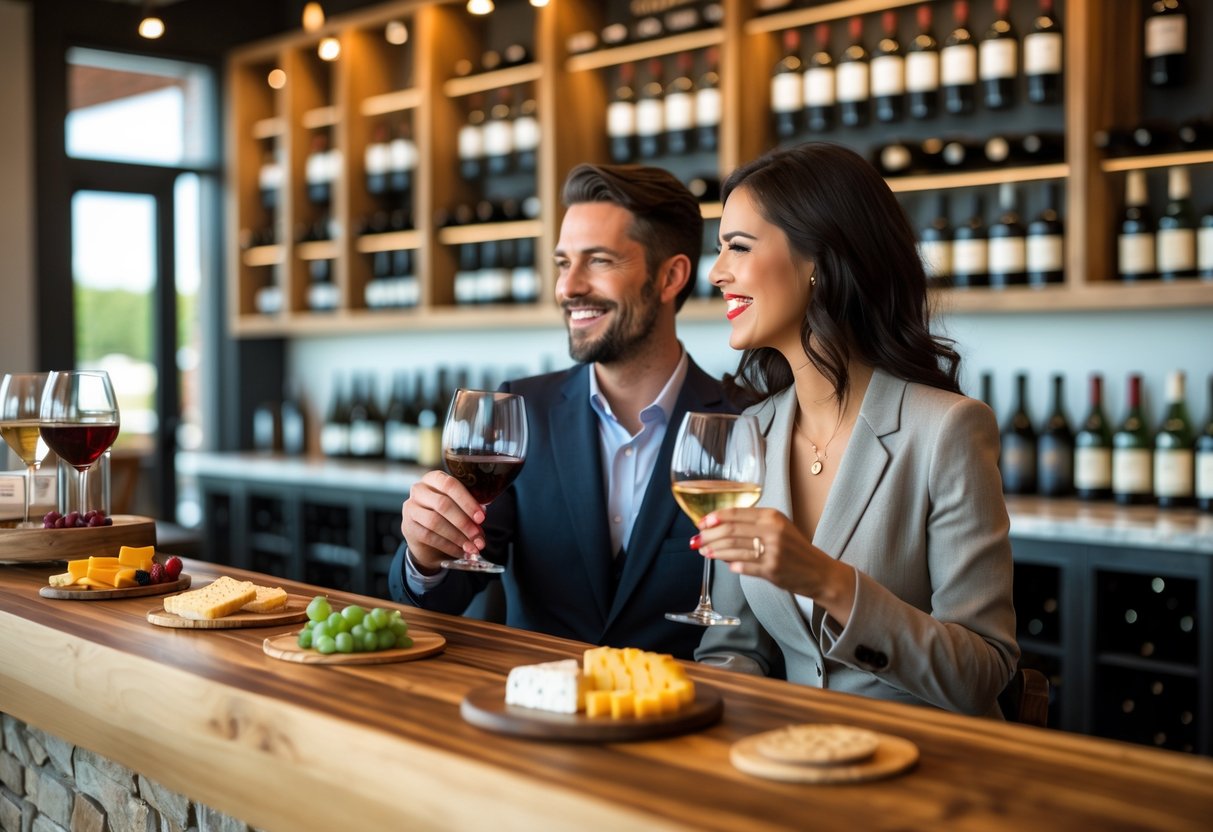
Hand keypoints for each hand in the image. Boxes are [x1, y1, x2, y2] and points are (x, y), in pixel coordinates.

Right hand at [400, 470, 486, 572]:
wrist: (427, 539)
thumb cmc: (447, 516)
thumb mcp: (459, 507)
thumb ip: (469, 508)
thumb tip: (482, 515)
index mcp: (434, 478)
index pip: (450, 484)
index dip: (467, 501)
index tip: (481, 517)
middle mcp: (419, 490)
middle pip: (442, 504)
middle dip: (464, 522)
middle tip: (478, 536)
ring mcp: (410, 508)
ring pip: (435, 521)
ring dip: (457, 536)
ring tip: (472, 547)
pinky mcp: (408, 527)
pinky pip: (429, 537)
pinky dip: (448, 545)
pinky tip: (460, 551)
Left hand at [692, 508, 855, 624]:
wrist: (819, 571)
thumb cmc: (795, 548)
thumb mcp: (779, 527)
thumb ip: (754, 524)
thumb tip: (721, 528)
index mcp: (772, 516)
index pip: (735, 513)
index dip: (714, 518)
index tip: (701, 523)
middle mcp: (772, 531)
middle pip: (730, 531)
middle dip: (709, 536)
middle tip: (697, 540)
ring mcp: (772, 551)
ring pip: (733, 549)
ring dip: (714, 551)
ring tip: (704, 552)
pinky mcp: (771, 569)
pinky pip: (743, 566)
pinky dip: (731, 565)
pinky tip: (725, 564)